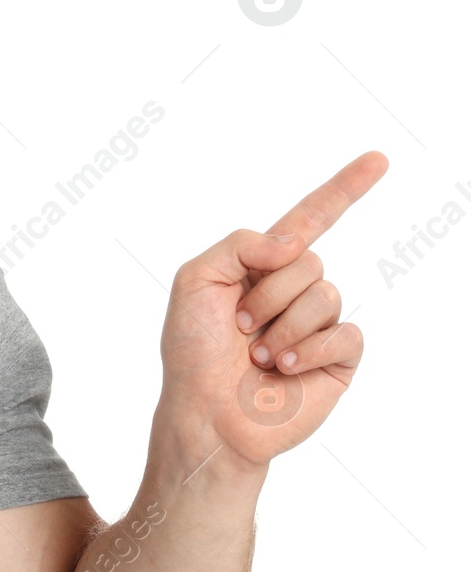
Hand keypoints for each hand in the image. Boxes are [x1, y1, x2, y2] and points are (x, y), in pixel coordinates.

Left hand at [156, 150, 388, 468]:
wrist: (204, 413)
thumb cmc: (192, 350)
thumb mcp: (195, 281)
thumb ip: (239, 244)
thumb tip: (293, 243)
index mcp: (263, 266)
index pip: (310, 219)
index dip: (344, 189)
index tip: (379, 158)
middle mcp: (296, 290)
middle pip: (309, 259)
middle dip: (267, 293)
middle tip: (240, 327)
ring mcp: (320, 323)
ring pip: (326, 294)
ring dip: (283, 325)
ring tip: (258, 354)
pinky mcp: (339, 358)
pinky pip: (344, 333)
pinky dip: (309, 349)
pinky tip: (284, 368)